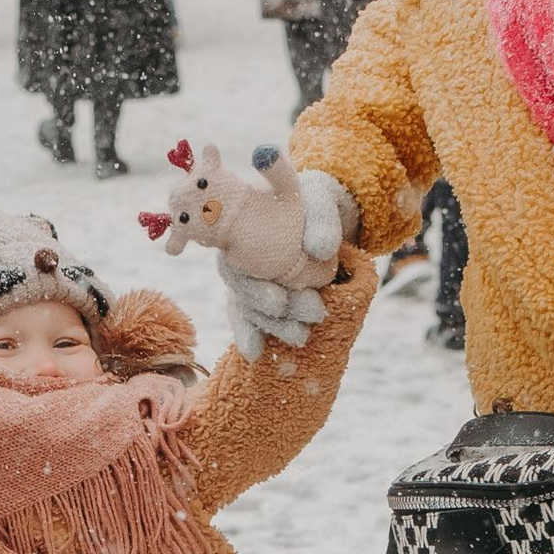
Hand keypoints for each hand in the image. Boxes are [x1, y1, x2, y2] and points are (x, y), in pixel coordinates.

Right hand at [137, 138, 350, 360]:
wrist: (315, 211)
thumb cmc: (313, 199)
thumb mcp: (321, 199)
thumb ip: (322, 219)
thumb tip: (321, 250)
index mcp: (237, 223)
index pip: (232, 257)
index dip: (249, 284)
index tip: (277, 302)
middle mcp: (233, 252)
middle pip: (242, 285)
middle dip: (271, 307)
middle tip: (311, 311)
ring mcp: (244, 274)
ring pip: (248, 305)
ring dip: (274, 325)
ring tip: (302, 336)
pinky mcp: (255, 293)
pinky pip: (247, 316)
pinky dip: (251, 335)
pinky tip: (254, 354)